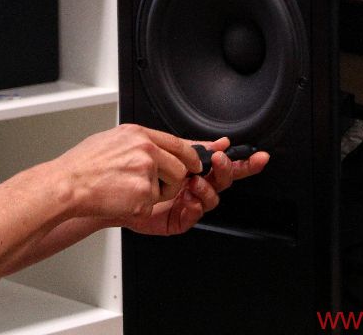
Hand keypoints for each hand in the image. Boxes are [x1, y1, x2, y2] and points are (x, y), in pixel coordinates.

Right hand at [49, 124, 203, 222]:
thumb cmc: (83, 165)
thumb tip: (156, 146)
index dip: (190, 155)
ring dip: (155, 195)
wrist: (68, 185)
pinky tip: (120, 199)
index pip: (177, 143)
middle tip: (152, 185)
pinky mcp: (143, 196)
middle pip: (180, 168)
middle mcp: (145, 151)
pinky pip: (151, 206)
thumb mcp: (112, 139)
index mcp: (138, 135)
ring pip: (168, 189)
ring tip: (127, 190)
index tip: (196, 162)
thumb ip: (139, 142)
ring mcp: (145, 173)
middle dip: (173, 181)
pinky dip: (138, 208)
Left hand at [124, 136, 270, 236]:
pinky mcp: (176, 220)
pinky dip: (195, 205)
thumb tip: (219, 142)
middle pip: (222, 181)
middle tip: (220, 161)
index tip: (258, 157)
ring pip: (212, 198)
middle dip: (227, 170)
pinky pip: (194, 215)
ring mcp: (186, 203)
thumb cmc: (130, 170)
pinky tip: (189, 197)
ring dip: (207, 187)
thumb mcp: (163, 150)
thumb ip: (192, 148)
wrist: (103, 188)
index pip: (223, 165)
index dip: (243, 162)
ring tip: (195, 181)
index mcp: (193, 169)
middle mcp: (193, 186)